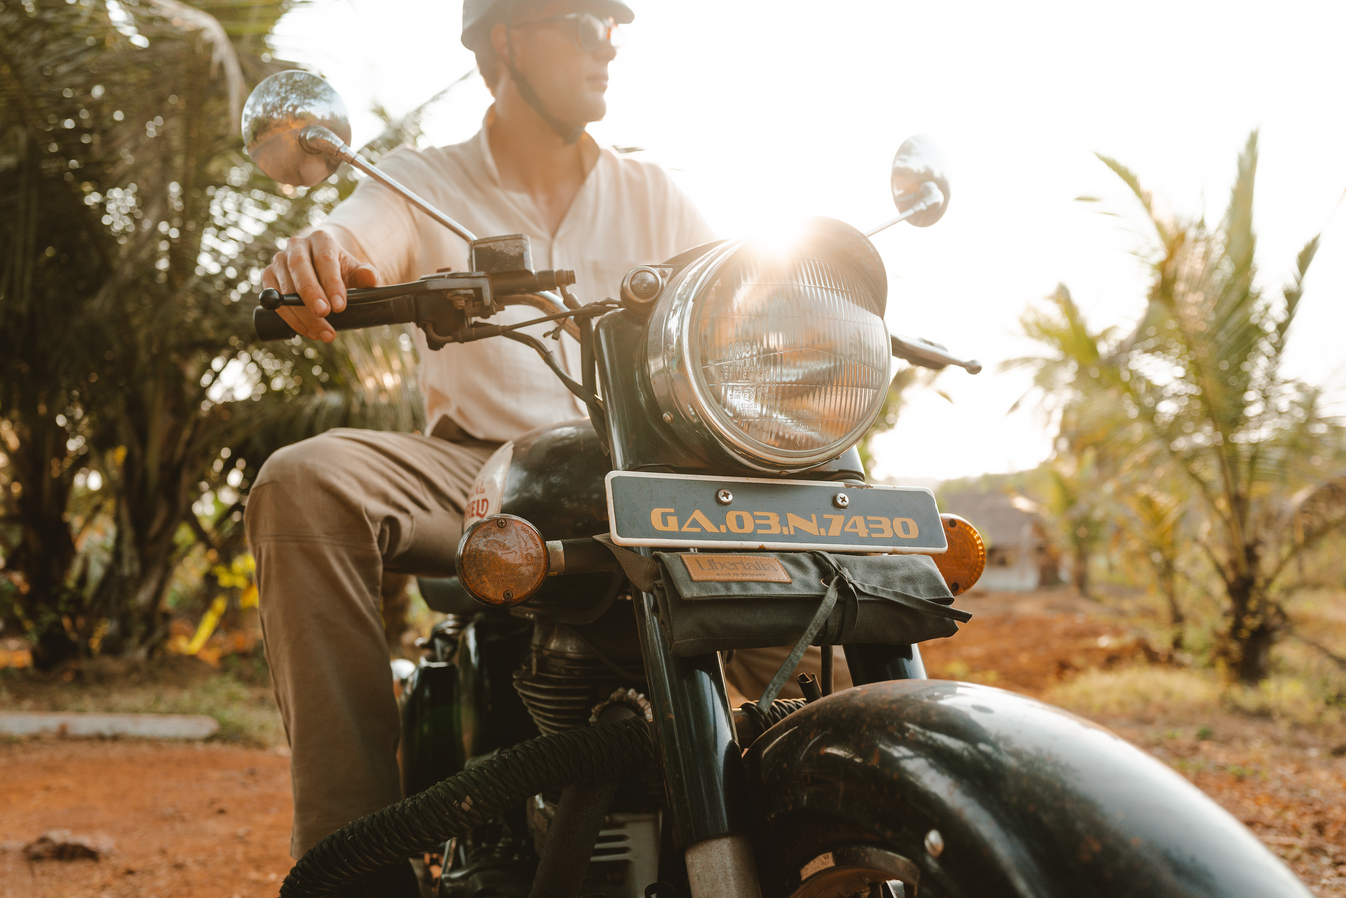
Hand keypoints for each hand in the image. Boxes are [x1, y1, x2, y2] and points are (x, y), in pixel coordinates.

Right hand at [261, 229, 378, 342]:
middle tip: (324, 314)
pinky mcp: (269, 277)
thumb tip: (371, 278)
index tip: (340, 306)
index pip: (325, 259)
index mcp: (321, 239)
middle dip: (311, 294)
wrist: (321, 265)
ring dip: (302, 314)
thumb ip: (365, 274)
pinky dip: (291, 318)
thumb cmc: (341, 269)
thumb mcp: (356, 270)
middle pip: (300, 268)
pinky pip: (275, 300)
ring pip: (285, 287)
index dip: (332, 283)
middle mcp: (296, 246)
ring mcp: (279, 261)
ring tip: (323, 333)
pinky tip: (309, 331)